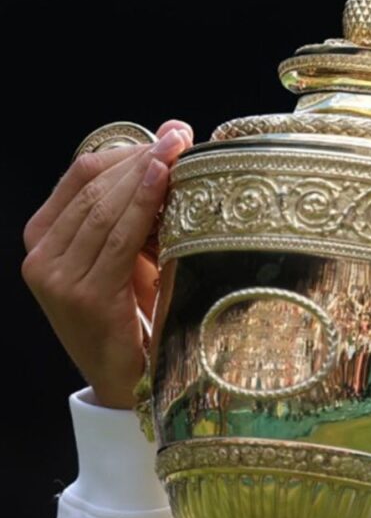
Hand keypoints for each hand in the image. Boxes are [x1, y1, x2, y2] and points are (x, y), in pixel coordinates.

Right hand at [22, 120, 193, 408]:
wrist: (132, 382)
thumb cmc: (137, 313)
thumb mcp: (130, 254)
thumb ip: (137, 210)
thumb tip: (171, 146)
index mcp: (44, 238)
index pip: (81, 176)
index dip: (126, 150)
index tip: (170, 134)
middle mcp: (40, 256)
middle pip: (93, 187)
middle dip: (142, 157)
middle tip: (182, 137)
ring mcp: (56, 277)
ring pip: (104, 208)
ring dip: (146, 174)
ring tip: (180, 150)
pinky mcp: (82, 296)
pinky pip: (118, 238)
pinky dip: (142, 204)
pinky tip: (163, 179)